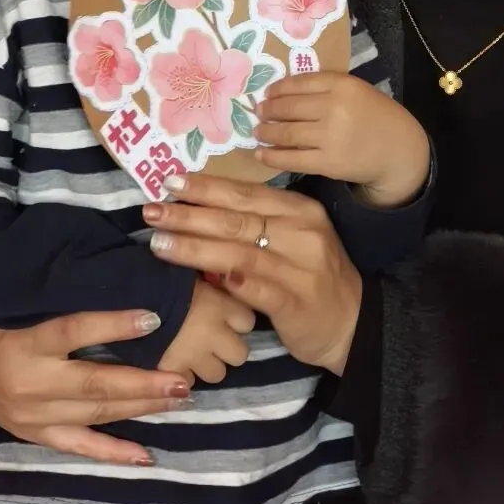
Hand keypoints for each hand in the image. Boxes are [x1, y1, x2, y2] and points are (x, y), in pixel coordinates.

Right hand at [0, 308, 191, 464]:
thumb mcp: (15, 295)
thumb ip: (57, 291)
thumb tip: (114, 272)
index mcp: (23, 342)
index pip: (74, 330)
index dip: (114, 325)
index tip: (154, 318)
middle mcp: (29, 383)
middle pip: (94, 384)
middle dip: (143, 384)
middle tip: (183, 379)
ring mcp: (33, 415)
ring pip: (96, 414)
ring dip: (141, 408)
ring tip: (179, 398)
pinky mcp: (35, 435)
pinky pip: (79, 447)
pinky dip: (113, 453)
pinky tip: (144, 456)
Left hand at [144, 175, 362, 375]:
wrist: (352, 323)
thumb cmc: (312, 275)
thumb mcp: (292, 238)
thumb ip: (254, 223)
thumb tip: (197, 207)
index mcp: (299, 210)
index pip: (245, 193)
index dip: (206, 187)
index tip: (169, 181)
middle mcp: (302, 232)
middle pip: (236, 220)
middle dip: (189, 214)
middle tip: (151, 211)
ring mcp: (301, 268)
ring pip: (239, 252)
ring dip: (194, 248)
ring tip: (159, 243)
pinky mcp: (298, 303)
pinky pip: (259, 290)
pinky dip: (233, 283)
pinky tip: (205, 279)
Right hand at [158, 278, 255, 384]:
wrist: (123, 296)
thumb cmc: (158, 275)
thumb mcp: (188, 269)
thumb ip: (207, 282)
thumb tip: (220, 279)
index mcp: (221, 306)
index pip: (248, 321)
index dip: (237, 319)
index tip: (225, 314)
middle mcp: (214, 335)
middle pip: (239, 354)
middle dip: (227, 348)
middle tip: (211, 339)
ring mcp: (195, 358)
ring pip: (216, 374)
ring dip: (207, 365)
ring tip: (192, 353)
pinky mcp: (173, 373)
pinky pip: (187, 383)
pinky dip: (183, 375)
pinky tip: (173, 362)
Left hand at [255, 72, 428, 206]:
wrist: (398, 149)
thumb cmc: (374, 115)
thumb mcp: (355, 90)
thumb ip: (325, 88)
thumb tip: (282, 92)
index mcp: (342, 85)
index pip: (300, 82)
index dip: (278, 88)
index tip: (267, 93)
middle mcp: (334, 108)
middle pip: (290, 107)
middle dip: (268, 110)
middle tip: (257, 111)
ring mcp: (330, 137)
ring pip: (287, 132)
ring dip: (266, 132)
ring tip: (257, 131)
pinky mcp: (328, 162)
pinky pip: (293, 159)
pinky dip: (273, 156)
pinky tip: (261, 154)